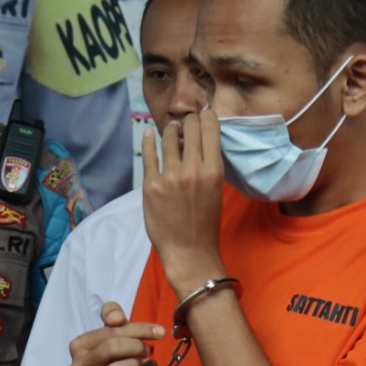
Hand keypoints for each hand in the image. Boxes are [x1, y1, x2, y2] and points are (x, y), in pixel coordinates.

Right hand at [68, 302, 163, 365]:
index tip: (159, 331)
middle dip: (136, 346)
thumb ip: (112, 314)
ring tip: (136, 364)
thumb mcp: (113, 331)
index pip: (110, 330)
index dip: (139, 329)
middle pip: (112, 348)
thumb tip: (117, 318)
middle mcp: (77, 365)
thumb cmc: (114, 356)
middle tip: (146, 350)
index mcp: (78, 345)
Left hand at [142, 108, 225, 294]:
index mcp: (213, 171)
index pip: (210, 129)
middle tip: (187, 120)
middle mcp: (192, 170)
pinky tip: (149, 134)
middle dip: (189, 120)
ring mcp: (170, 177)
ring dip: (171, 130)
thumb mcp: (215, 190)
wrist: (189, 251)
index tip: (203, 113)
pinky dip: (149, 140)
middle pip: (190, 128)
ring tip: (172, 129)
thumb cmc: (205, 222)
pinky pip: (149, 155)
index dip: (206, 116)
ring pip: (169, 138)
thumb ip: (207, 165)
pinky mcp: (151, 186)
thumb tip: (198, 140)